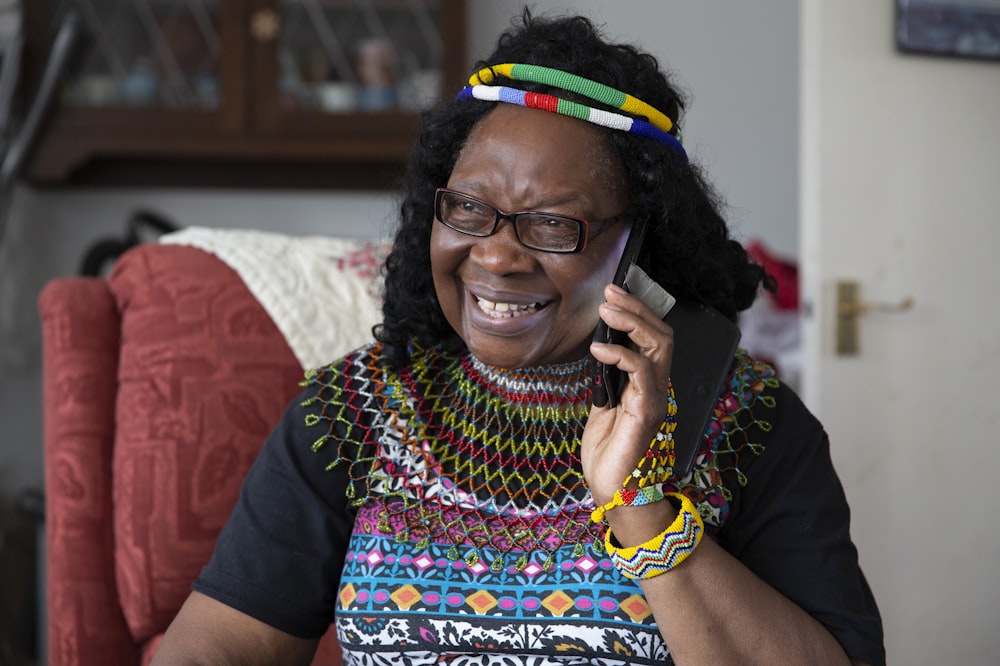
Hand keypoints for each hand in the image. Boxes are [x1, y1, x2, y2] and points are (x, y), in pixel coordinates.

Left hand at [582, 283, 674, 508]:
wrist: (613, 490)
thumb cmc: (608, 452)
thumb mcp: (602, 405)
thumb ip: (607, 379)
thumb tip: (601, 349)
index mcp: (647, 383)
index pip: (652, 338)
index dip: (637, 311)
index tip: (614, 292)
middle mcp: (657, 387)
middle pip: (661, 334)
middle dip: (636, 308)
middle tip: (611, 292)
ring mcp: (655, 398)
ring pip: (658, 345)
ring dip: (633, 321)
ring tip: (608, 309)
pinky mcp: (647, 411)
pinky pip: (641, 372)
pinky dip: (620, 354)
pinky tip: (598, 350)